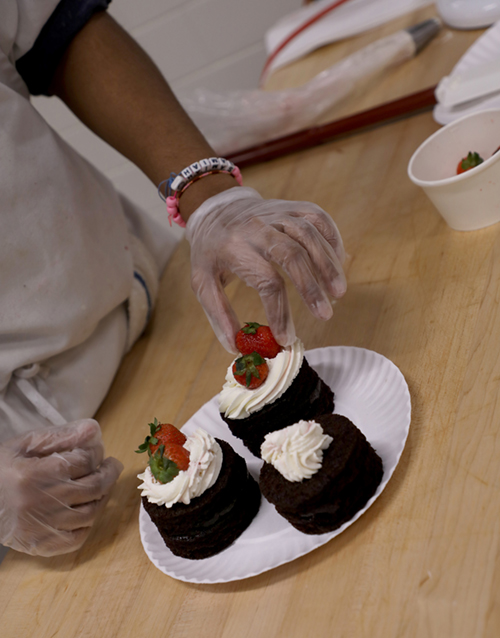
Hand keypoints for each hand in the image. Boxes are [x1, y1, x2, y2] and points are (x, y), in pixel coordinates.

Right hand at [0, 419, 122, 556]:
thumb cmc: (2, 469)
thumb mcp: (25, 444)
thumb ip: (60, 436)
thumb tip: (94, 430)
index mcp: (33, 475)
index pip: (83, 462)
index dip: (96, 453)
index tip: (98, 451)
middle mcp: (38, 503)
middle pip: (93, 487)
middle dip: (109, 473)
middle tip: (113, 465)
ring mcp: (40, 528)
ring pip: (90, 513)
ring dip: (103, 497)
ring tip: (102, 485)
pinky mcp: (40, 545)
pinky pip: (76, 539)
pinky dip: (89, 524)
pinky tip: (88, 509)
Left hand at [186, 187, 345, 351]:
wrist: (214, 208)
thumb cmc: (211, 251)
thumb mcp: (202, 281)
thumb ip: (218, 314)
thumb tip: (237, 347)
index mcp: (234, 249)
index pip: (266, 281)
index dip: (280, 312)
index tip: (286, 338)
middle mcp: (256, 228)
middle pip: (291, 255)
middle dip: (311, 287)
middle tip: (325, 315)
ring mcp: (275, 213)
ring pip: (308, 233)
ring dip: (328, 263)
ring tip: (339, 292)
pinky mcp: (290, 206)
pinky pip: (317, 217)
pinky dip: (332, 239)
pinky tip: (339, 262)